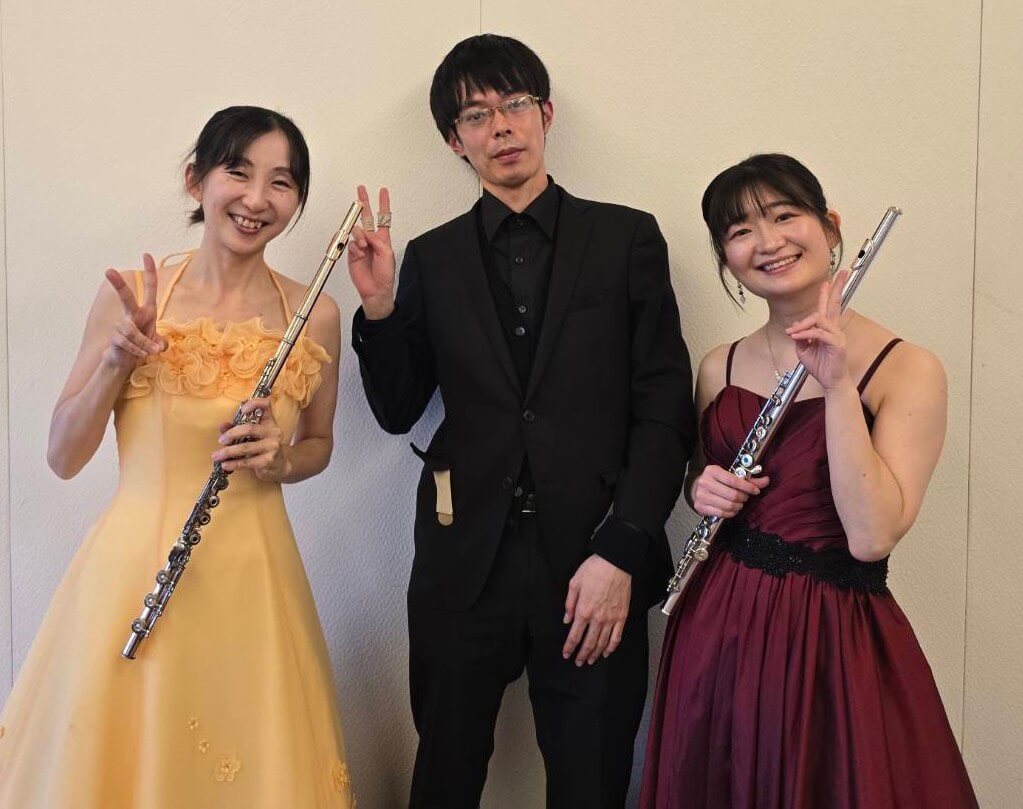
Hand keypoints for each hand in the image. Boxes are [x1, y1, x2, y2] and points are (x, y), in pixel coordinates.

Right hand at [102, 254, 164, 371]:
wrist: (126, 362)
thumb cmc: (143, 346)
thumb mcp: (156, 342)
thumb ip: (162, 342)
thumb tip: (160, 346)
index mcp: (147, 311)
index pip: (150, 289)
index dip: (149, 272)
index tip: (146, 255)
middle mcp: (133, 315)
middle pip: (125, 297)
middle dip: (118, 284)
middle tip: (108, 270)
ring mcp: (122, 325)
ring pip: (132, 331)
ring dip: (144, 343)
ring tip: (150, 352)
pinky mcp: (115, 337)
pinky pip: (128, 343)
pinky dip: (138, 350)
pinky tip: (140, 355)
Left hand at [212, 397, 290, 480]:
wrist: (278, 465)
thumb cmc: (261, 446)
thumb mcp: (251, 435)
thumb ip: (236, 428)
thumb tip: (222, 425)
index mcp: (269, 422)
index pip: (266, 405)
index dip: (254, 403)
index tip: (243, 410)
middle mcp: (273, 432)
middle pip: (249, 429)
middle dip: (231, 434)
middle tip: (221, 441)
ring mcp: (272, 447)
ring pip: (245, 447)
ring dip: (228, 452)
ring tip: (217, 456)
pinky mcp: (268, 461)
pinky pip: (247, 462)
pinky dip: (233, 464)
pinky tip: (225, 465)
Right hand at [347, 185, 395, 319]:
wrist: (375, 289)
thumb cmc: (385, 274)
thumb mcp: (387, 254)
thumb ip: (377, 240)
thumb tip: (365, 232)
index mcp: (382, 238)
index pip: (383, 217)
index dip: (383, 203)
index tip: (383, 191)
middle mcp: (371, 239)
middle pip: (366, 217)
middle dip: (363, 203)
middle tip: (361, 191)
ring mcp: (360, 245)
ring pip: (355, 231)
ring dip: (359, 237)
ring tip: (363, 247)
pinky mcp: (351, 253)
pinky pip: (348, 243)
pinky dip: (353, 247)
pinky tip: (358, 252)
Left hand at [562, 555, 631, 665]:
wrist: (616, 563)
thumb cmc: (595, 569)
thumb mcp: (574, 583)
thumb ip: (569, 604)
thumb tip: (566, 619)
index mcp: (584, 610)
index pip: (574, 635)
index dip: (569, 647)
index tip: (566, 654)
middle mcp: (597, 618)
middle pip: (588, 643)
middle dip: (582, 655)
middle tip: (578, 662)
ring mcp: (611, 619)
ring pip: (602, 643)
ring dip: (595, 654)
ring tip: (590, 661)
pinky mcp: (622, 616)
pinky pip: (617, 637)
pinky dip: (611, 647)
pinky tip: (607, 652)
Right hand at [691, 464, 768, 517]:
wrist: (695, 487)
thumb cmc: (716, 481)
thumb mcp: (729, 475)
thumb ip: (748, 479)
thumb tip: (766, 480)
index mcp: (712, 471)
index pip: (733, 480)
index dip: (747, 487)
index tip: (755, 491)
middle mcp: (705, 482)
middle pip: (732, 495)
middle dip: (743, 498)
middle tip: (745, 497)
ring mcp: (701, 495)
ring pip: (728, 505)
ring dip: (738, 506)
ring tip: (739, 503)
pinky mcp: (700, 507)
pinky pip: (721, 513)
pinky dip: (731, 513)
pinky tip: (732, 509)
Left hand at [786, 269, 852, 391]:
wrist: (830, 382)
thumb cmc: (820, 366)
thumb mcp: (803, 349)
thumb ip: (800, 336)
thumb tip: (795, 326)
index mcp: (828, 329)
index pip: (829, 308)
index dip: (828, 294)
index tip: (827, 282)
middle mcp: (834, 329)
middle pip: (836, 304)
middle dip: (837, 287)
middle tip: (843, 272)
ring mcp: (837, 335)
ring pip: (819, 319)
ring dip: (803, 324)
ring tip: (792, 332)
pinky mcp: (837, 343)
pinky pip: (819, 333)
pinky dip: (805, 333)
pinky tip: (796, 336)